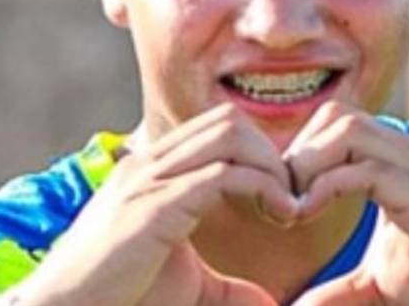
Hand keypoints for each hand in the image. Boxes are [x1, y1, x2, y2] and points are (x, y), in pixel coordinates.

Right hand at [6, 104, 297, 305]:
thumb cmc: (118, 299)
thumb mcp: (185, 287)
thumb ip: (225, 288)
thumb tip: (267, 301)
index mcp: (151, 171)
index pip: (216, 129)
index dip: (259, 155)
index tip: (282, 199)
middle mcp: (148, 165)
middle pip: (227, 120)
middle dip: (271, 153)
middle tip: (290, 200)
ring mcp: (147, 181)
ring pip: (228, 135)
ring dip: (270, 166)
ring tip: (286, 207)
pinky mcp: (153, 208)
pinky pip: (221, 174)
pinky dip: (262, 188)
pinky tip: (278, 216)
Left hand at [286, 102, 408, 305]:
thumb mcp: (382, 286)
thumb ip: (340, 290)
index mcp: (403, 163)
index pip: (336, 124)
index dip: (300, 155)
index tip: (278, 202)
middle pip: (336, 114)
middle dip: (297, 152)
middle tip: (280, 203)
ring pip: (345, 128)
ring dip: (305, 165)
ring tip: (291, 210)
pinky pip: (364, 169)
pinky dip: (322, 188)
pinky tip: (305, 216)